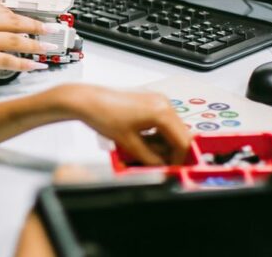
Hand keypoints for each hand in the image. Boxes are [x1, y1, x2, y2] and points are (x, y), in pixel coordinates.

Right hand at [0, 1, 55, 76]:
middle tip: (52, 29)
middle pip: (15, 22)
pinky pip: (6, 60)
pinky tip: (34, 66)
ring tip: (48, 48)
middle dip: (36, 25)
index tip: (31, 19)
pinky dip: (23, 63)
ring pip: (15, 40)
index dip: (20, 16)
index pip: (3, 10)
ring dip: (35, 44)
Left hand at [61, 85, 191, 165]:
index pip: (183, 141)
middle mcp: (163, 103)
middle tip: (164, 166)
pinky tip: (145, 144)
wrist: (88, 101)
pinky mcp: (151, 102)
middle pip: (180, 134)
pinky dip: (158, 135)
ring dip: (164, 144)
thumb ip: (150, 159)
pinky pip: (163, 123)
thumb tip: (163, 169)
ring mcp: (158, 101)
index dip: (179, 160)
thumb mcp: (130, 144)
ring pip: (172, 129)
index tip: (173, 170)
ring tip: (149, 154)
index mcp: (162, 112)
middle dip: (173, 152)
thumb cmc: (104, 115)